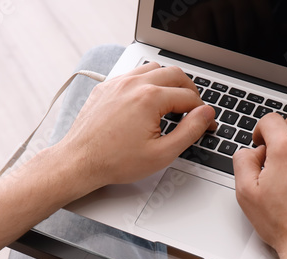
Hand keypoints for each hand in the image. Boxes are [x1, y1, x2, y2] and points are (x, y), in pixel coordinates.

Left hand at [57, 63, 216, 190]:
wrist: (80, 161)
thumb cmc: (114, 161)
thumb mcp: (161, 154)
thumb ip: (189, 131)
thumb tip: (206, 115)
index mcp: (150, 98)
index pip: (189, 98)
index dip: (203, 112)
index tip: (206, 124)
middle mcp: (134, 84)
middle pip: (175, 75)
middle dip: (190, 91)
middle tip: (195, 108)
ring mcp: (118, 82)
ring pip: (154, 68)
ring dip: (168, 82)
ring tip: (174, 101)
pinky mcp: (106, 87)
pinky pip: (133, 74)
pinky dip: (146, 81)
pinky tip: (148, 99)